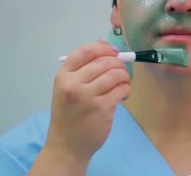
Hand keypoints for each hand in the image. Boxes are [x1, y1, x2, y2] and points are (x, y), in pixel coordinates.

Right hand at [43, 40, 130, 164]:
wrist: (66, 146)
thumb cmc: (68, 115)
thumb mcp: (68, 88)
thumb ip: (83, 67)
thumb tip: (105, 45)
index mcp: (63, 76)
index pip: (86, 51)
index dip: (104, 48)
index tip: (114, 52)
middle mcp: (73, 84)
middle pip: (104, 61)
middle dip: (118, 63)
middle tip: (121, 72)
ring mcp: (88, 97)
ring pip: (116, 74)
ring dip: (125, 76)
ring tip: (123, 84)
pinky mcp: (102, 109)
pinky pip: (122, 89)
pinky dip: (127, 89)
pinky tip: (123, 95)